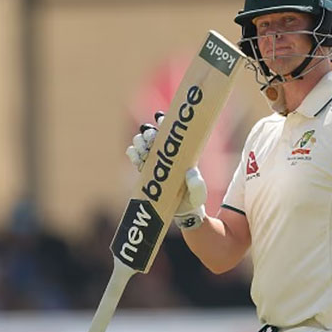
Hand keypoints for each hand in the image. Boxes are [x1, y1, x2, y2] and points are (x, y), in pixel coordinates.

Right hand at [125, 112, 206, 229]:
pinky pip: (135, 157)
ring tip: (144, 149)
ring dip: (140, 142)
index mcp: (179, 153)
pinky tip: (136, 156)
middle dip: (149, 133)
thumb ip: (196, 185)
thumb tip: (190, 172)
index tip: (160, 118)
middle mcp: (166, 154)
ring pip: (142, 144)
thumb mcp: (198, 192)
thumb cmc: (193, 200)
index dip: (164, 122)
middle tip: (150, 138)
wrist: (181, 213)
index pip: (170, 133)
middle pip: (153, 135)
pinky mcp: (145, 172)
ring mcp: (155, 162)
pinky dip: (133, 153)